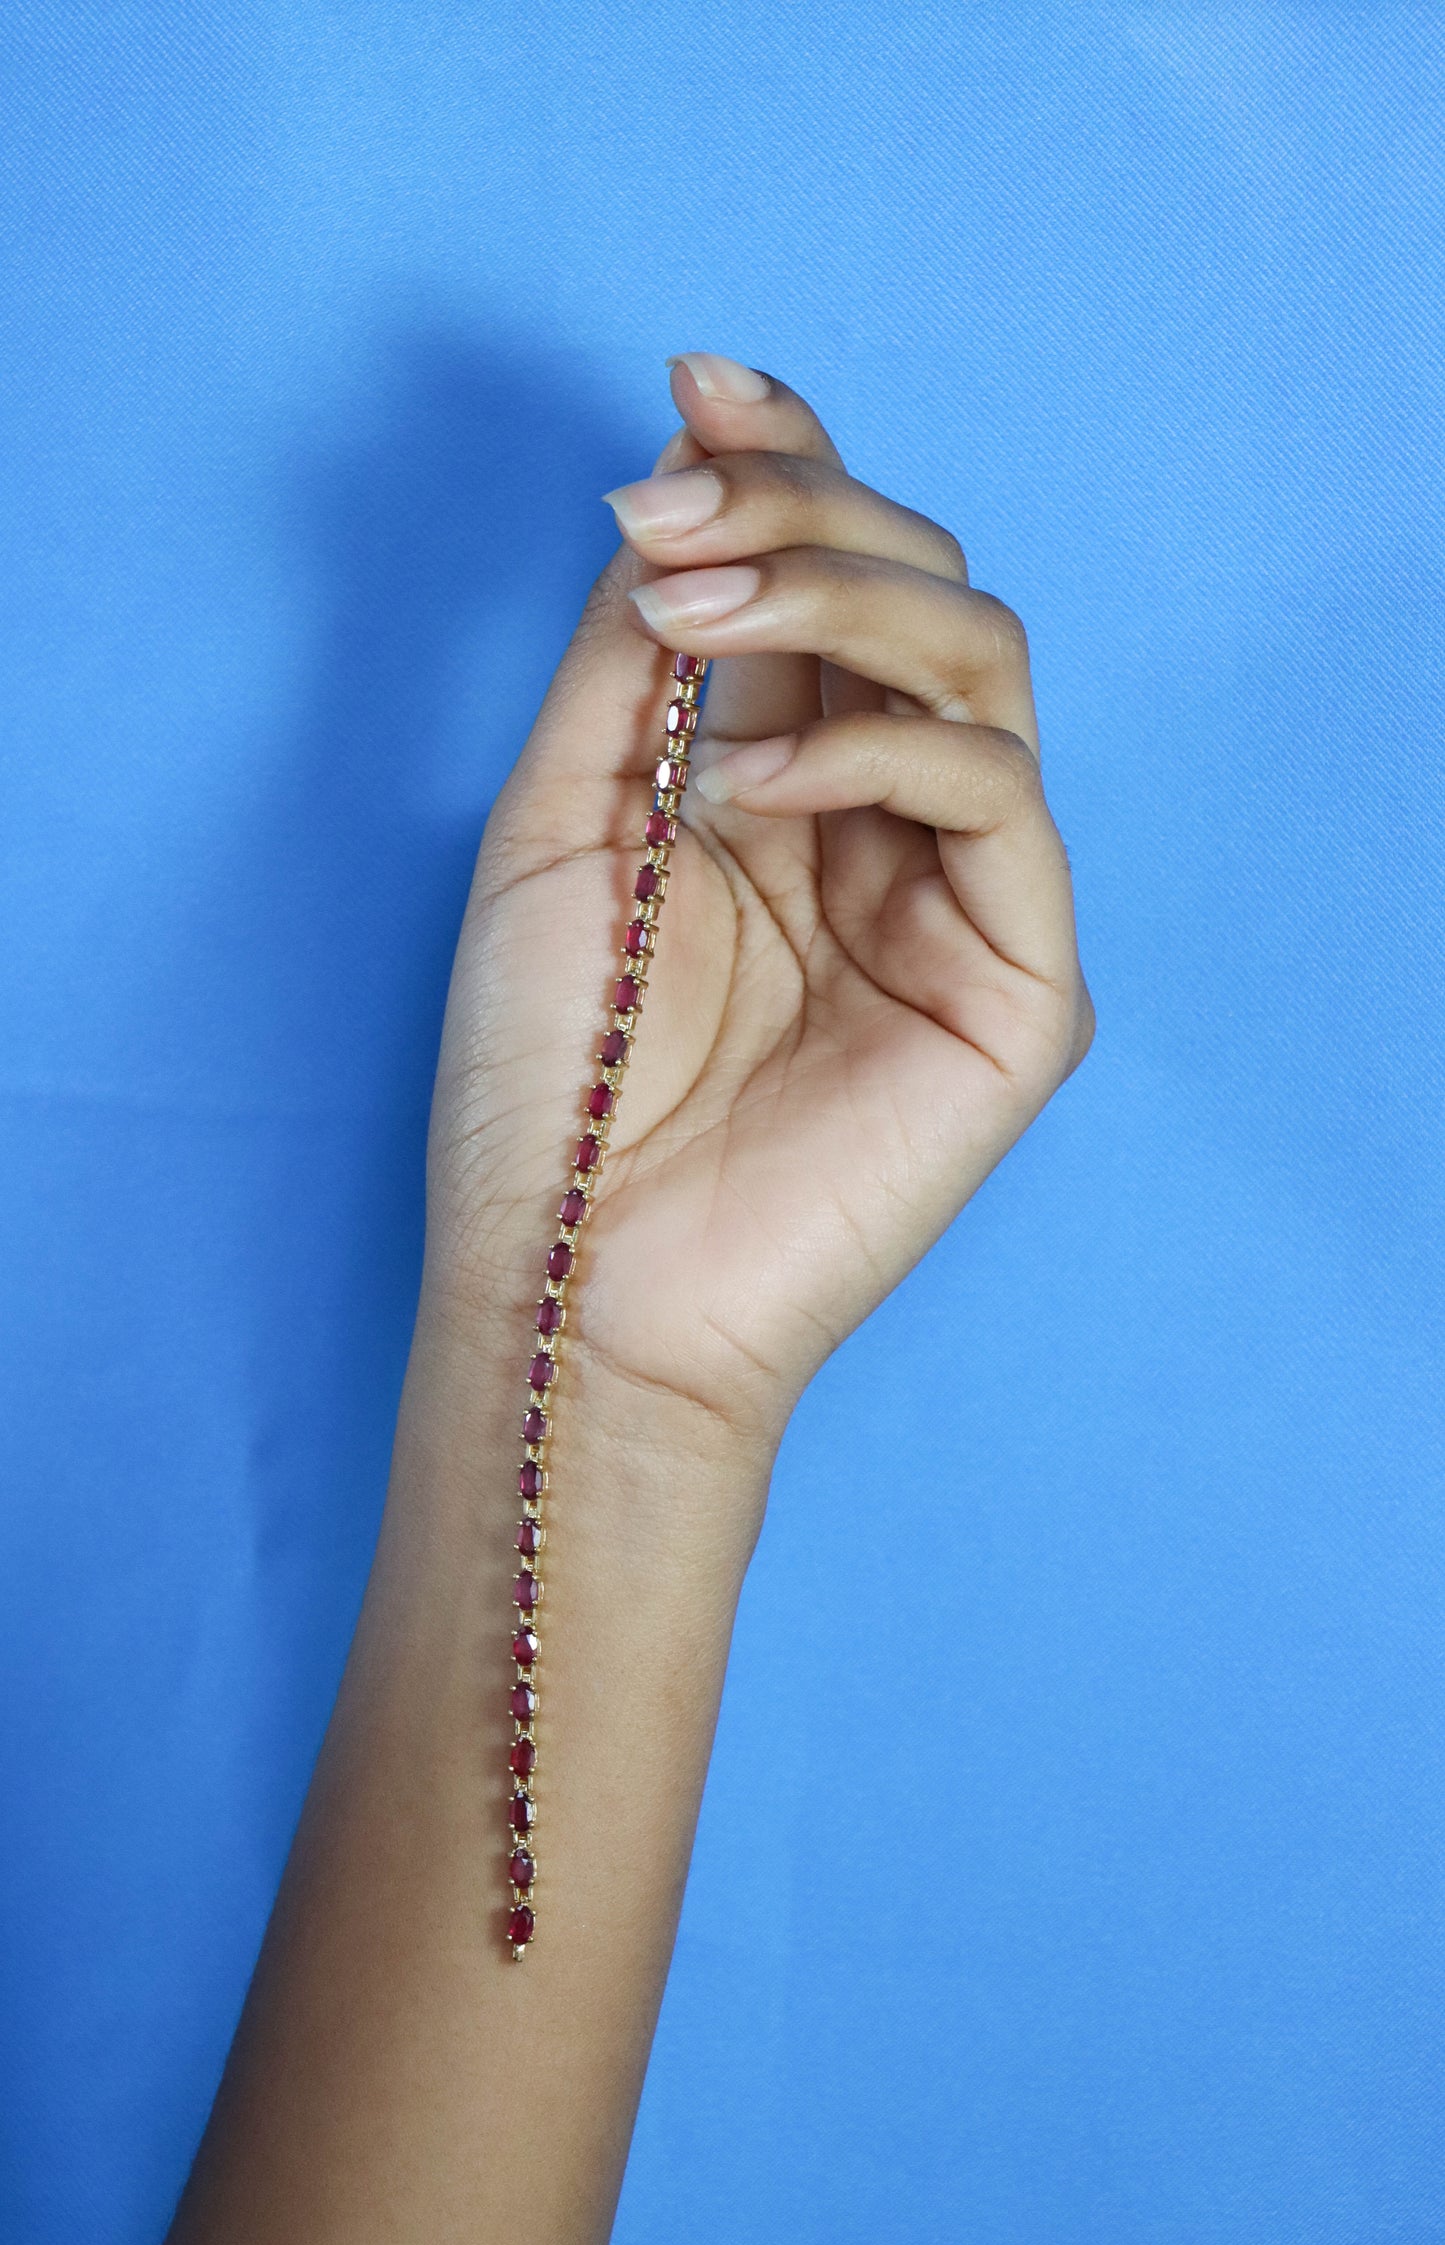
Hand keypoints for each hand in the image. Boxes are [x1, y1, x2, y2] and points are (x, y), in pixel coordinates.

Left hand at [424, 354, 1092, 1454]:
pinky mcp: (1020, 989)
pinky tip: (760, 779)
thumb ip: (627, 659)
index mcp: (782, 783)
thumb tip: (677, 473)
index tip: (696, 382)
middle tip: (676, 517)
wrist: (574, 1280)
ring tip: (701, 614)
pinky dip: (885, 748)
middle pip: (922, 589)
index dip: (787, 462)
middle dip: (804, 516)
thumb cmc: (547, 1079)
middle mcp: (884, 822)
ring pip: (981, 661)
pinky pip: (996, 801)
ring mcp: (963, 899)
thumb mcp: (557, 821)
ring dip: (843, 596)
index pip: (832, 582)